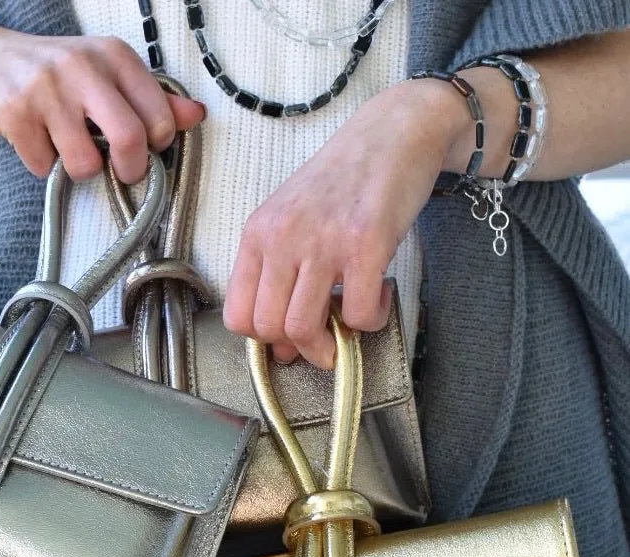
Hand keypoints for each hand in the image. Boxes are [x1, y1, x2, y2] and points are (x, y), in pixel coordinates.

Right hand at [0, 15, 205, 182]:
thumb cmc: (55, 75)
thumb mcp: (106, 75)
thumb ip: (151, 97)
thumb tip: (195, 116)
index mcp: (115, 56)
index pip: (160, 117)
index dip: (156, 146)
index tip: (142, 148)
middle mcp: (83, 66)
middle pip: (130, 139)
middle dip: (129, 169)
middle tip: (119, 172)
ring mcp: (47, 89)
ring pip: (85, 164)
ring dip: (78, 169)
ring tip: (66, 147)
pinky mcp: (15, 113)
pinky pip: (44, 167)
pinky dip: (42, 164)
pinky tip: (35, 141)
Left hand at [223, 78, 478, 366]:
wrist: (394, 131)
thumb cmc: (343, 180)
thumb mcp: (293, 221)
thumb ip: (282, 278)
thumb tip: (284, 349)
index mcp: (258, 234)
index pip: (238, 315)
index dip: (264, 338)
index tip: (290, 336)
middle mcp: (281, 238)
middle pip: (268, 328)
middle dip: (299, 346)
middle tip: (326, 338)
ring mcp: (322, 241)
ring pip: (303, 328)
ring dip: (331, 344)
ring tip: (350, 322)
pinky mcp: (365, 244)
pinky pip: (358, 314)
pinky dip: (371, 321)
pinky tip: (379, 298)